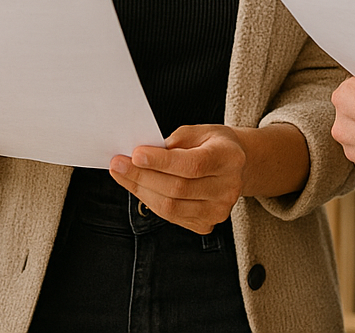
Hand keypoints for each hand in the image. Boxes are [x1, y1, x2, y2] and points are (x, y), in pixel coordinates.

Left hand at [109, 125, 248, 234]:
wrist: (237, 167)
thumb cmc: (214, 145)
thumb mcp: (201, 131)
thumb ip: (175, 142)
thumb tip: (143, 155)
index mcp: (229, 158)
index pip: (192, 165)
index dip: (161, 162)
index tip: (135, 154)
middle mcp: (228, 188)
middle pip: (178, 188)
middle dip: (142, 176)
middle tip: (118, 164)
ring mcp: (218, 210)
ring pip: (171, 207)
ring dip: (141, 190)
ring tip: (122, 175)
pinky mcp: (207, 224)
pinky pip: (171, 216)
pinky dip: (150, 201)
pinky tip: (139, 187)